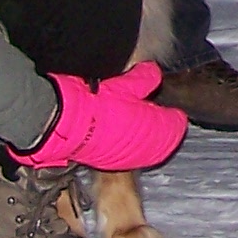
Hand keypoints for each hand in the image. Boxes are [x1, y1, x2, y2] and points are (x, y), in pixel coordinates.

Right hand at [14, 63, 188, 170]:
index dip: (172, 115)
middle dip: (161, 128)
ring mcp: (126, 159)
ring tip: (134, 121)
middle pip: (163, 141)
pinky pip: (127, 155)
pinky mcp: (108, 163)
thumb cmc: (94, 101)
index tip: (168, 108)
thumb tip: (153, 74)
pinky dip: (128, 145)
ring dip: (145, 138)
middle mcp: (144, 149)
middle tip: (153, 113)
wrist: (61, 122)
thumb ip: (144, 79)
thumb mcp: (124, 83)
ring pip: (145, 150)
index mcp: (154, 128)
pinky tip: (118, 132)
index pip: (176, 126)